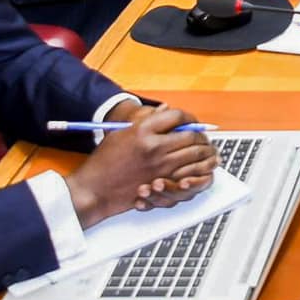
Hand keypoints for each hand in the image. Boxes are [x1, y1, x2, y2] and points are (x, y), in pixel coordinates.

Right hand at [65, 105, 218, 225]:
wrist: (94, 189)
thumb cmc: (103, 162)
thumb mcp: (121, 132)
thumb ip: (145, 121)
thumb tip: (165, 109)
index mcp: (143, 130)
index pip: (177, 116)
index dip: (188, 116)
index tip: (190, 120)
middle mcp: (155, 147)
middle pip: (191, 135)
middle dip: (200, 134)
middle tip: (201, 135)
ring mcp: (160, 166)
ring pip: (195, 154)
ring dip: (204, 150)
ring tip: (205, 149)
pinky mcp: (163, 182)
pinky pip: (189, 173)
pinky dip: (198, 168)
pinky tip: (199, 165)